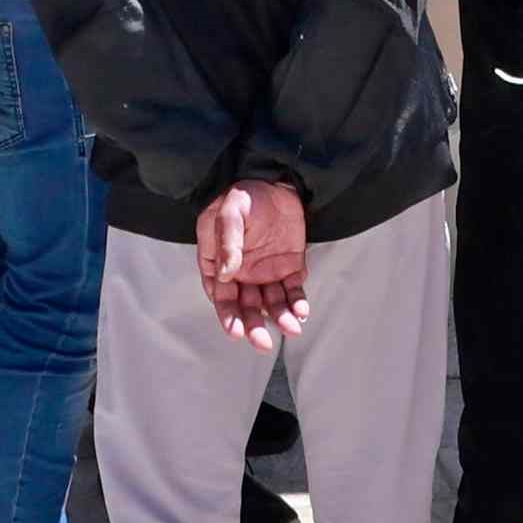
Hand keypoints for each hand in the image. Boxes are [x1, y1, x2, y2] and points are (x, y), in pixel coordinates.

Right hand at [197, 179, 310, 345]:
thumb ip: (228, 241)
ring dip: (279, 318)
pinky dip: (297, 304)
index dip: (228, 316)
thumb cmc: (244, 194)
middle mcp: (242, 273)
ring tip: (291, 329)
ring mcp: (266, 272)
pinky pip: (293, 291)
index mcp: (220, 263)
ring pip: (271, 303)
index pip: (221, 296)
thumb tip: (225, 273)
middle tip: (262, 343)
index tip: (235, 331)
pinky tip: (302, 312)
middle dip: (254, 326)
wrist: (277, 179)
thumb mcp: (231, 212)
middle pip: (246, 307)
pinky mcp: (290, 267)